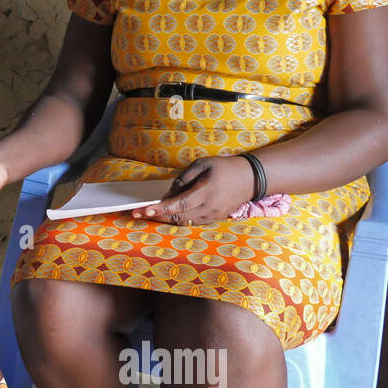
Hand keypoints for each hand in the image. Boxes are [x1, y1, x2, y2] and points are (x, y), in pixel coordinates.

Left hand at [129, 156, 256, 226]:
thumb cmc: (224, 167)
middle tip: (137, 213)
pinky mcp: (214, 219)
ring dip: (164, 219)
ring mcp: (212, 216)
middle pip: (177, 217)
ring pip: (183, 222)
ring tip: (148, 213)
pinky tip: (166, 214)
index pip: (179, 204)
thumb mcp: (202, 165)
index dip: (160, 209)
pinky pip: (191, 222)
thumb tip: (167, 194)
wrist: (250, 179)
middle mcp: (209, 208)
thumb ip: (183, 179)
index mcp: (206, 192)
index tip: (143, 210)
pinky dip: (177, 219)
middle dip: (156, 216)